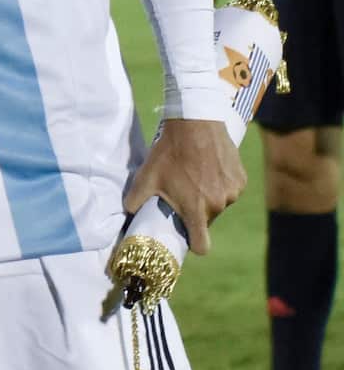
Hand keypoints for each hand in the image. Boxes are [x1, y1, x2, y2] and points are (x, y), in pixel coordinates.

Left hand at [123, 118, 245, 256]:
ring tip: (197, 177)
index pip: (202, 246)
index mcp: (196, 210)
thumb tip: (127, 213)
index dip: (195, 243)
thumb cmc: (169, 153)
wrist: (196, 123)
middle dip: (197, 211)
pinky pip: (230, 189)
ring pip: (220, 204)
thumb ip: (134, 201)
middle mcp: (218, 205)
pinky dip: (222, 183)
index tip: (189, 237)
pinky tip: (210, 168)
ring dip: (210, 196)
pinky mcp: (241, 178)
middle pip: (207, 220)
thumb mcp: (146, 178)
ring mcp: (233, 192)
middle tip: (185, 193)